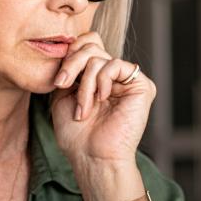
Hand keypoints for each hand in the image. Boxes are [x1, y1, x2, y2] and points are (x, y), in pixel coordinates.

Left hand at [48, 31, 154, 166]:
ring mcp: (128, 80)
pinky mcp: (142, 85)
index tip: (58, 79)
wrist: (92, 157)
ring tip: (82, 108)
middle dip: (72, 65)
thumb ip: (69, 68)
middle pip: (91, 46)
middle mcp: (114, 76)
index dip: (71, 52)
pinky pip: (115, 65)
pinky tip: (101, 99)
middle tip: (62, 85)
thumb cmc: (76, 134)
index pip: (87, 44)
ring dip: (84, 84)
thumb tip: (72, 44)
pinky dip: (102, 81)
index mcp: (97, 77)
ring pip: (99, 57)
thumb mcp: (63, 95)